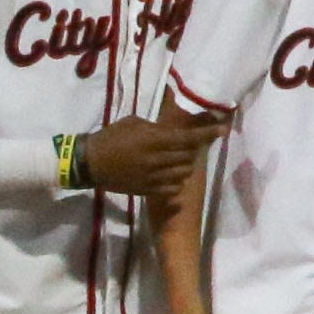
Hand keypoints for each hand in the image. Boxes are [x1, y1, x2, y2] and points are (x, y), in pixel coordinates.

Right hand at [80, 113, 214, 200]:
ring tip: (176, 159)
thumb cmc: (110, 138)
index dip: (208, 133)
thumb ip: (156, 126)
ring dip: (184, 165)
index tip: (223, 129)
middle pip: (189, 156)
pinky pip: (173, 188)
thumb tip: (172, 127)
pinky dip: (176, 181)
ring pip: (183, 173)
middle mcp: (158, 159)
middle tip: (189, 144)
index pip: (188, 138)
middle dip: (193, 149)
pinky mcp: (147, 190)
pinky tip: (169, 175)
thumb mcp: (134, 123)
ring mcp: (153, 177)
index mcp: (154, 140)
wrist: (89, 163)